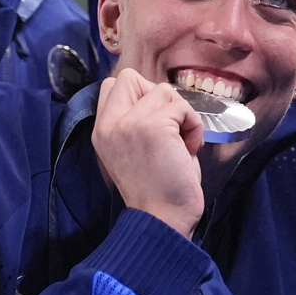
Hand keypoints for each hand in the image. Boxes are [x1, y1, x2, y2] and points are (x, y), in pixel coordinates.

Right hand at [92, 68, 206, 236]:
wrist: (162, 218)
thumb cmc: (158, 187)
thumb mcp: (133, 149)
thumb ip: (137, 120)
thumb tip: (160, 98)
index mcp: (101, 130)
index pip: (112, 85)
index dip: (140, 96)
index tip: (156, 122)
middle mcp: (109, 124)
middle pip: (130, 77)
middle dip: (158, 97)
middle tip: (169, 126)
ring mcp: (129, 123)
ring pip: (163, 90)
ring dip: (181, 114)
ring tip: (181, 142)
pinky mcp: (153, 127)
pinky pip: (182, 107)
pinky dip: (194, 125)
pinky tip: (188, 148)